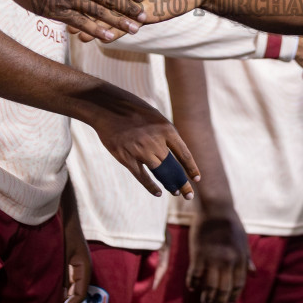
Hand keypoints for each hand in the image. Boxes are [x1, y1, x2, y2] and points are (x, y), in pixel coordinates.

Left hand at [62, 222, 92, 302]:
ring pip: (73, 288)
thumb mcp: (62, 256)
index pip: (80, 294)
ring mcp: (78, 266)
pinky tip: (51, 292)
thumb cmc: (64, 234)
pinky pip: (69, 281)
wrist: (65, 217)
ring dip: (64, 297)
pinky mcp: (71, 263)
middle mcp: (83, 270)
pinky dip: (62, 288)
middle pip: (78, 293)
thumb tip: (59, 295)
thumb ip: (62, 275)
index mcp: (84, 269)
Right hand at [86, 87, 200, 198]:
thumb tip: (171, 152)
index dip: (191, 168)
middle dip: (182, 183)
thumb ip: (164, 134)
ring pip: (160, 172)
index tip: (196, 179)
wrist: (106, 107)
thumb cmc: (131, 109)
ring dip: (169, 184)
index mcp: (166, 129)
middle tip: (189, 195)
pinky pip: (142, 176)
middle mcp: (156, 142)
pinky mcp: (127, 158)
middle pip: (173, 167)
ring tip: (175, 192)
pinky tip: (158, 192)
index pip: (184, 154)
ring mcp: (141, 151)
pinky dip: (151, 186)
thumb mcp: (154, 116)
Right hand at [188, 205, 252, 302]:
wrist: (215, 209)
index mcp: (240, 259)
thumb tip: (254, 274)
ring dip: (207, 298)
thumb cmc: (231, 224)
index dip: (233, 297)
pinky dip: (193, 284)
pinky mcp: (198, 255)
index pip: (238, 285)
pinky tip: (192, 288)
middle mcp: (227, 262)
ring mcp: (212, 259)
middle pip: (223, 289)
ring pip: (209, 286)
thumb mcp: (244, 242)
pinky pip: (195, 275)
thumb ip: (247, 259)